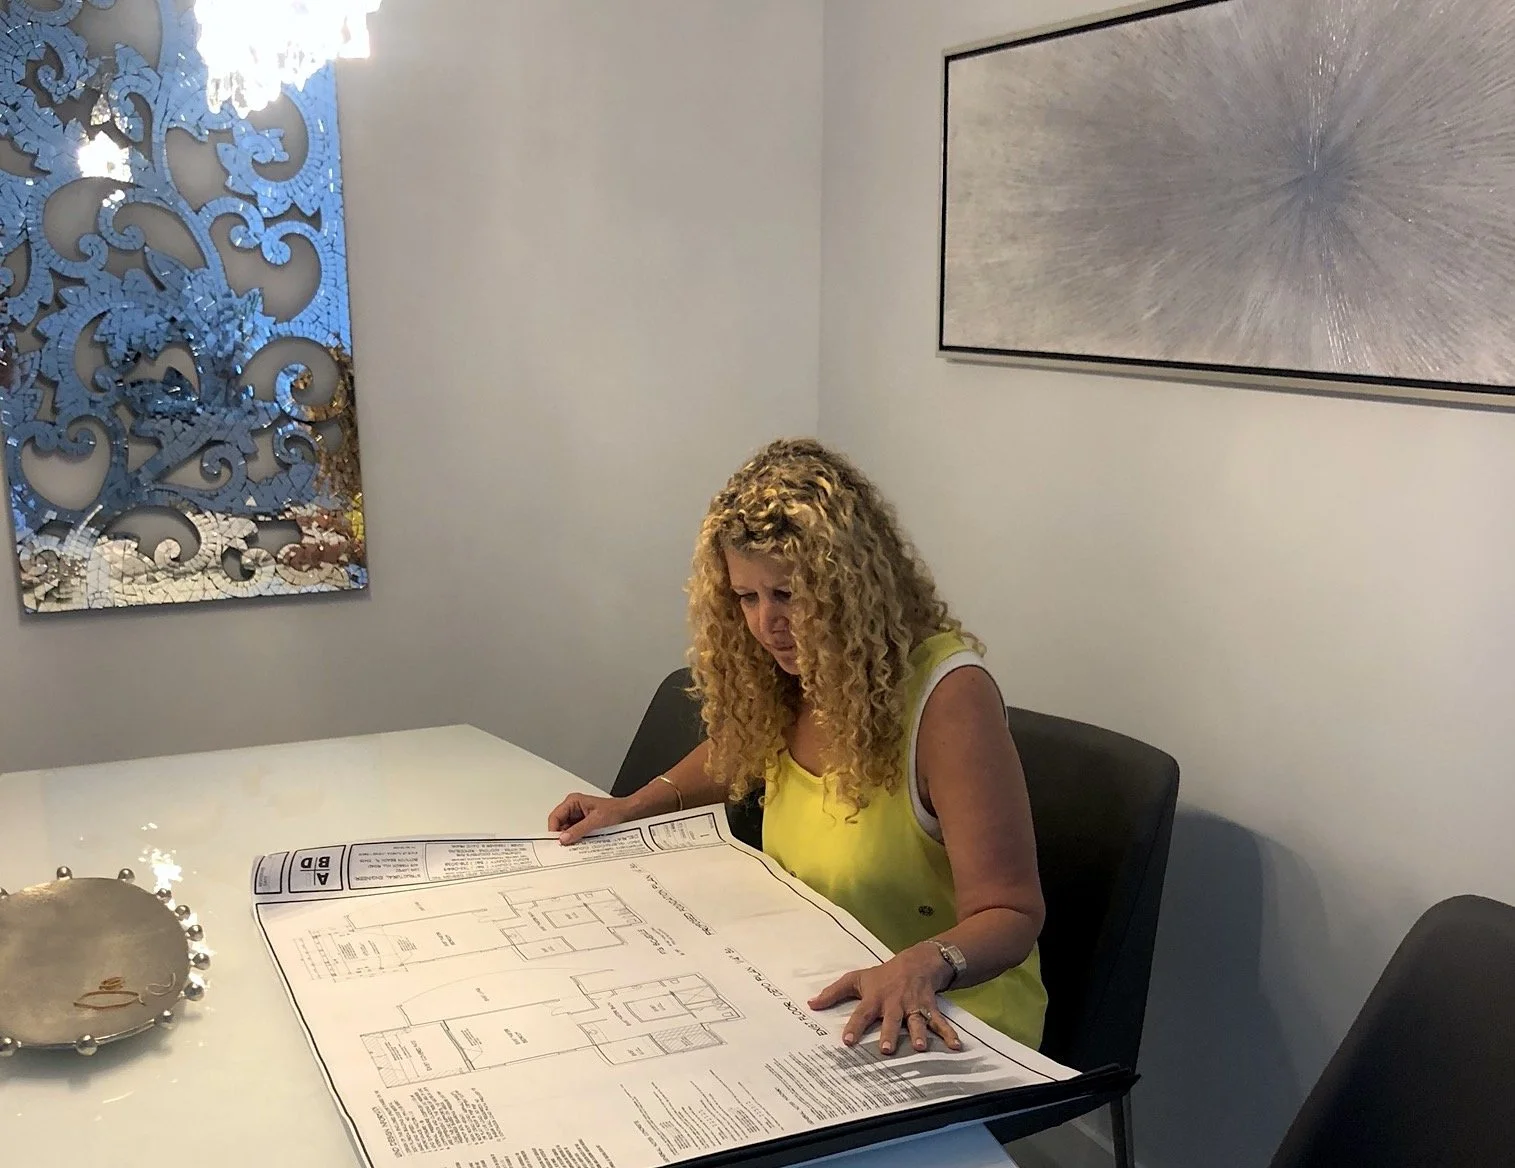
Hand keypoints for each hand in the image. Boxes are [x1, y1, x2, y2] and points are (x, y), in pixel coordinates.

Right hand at [548, 791, 635, 844]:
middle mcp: (573, 809)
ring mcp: (578, 818)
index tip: (557, 843)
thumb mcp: (596, 820)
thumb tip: (564, 838)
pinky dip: (577, 841)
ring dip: (571, 839)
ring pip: (566, 832)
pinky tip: (583, 844)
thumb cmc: (616, 810)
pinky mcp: (583, 826)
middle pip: (559, 826)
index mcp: (573, 802)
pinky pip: (575, 835)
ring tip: (578, 844)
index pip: (555, 817)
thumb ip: (579, 829)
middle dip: (563, 836)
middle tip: (567, 847)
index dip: (554, 831)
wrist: (629, 813)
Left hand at [809, 943, 961, 1055]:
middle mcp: (894, 1003)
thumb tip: (811, 1004)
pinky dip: (949, 1033)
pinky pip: (940, 1022)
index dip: (854, 1027)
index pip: (862, 1013)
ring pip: (916, 1022)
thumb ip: (833, 993)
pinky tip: (956, 1046)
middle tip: (887, 1050)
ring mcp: (913, 1006)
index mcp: (875, 998)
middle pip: (891, 1020)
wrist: (916, 962)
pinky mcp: (929, 1008)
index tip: (847, 1042)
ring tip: (920, 1048)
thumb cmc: (882, 975)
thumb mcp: (856, 979)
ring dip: (919, 1034)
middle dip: (889, 1034)